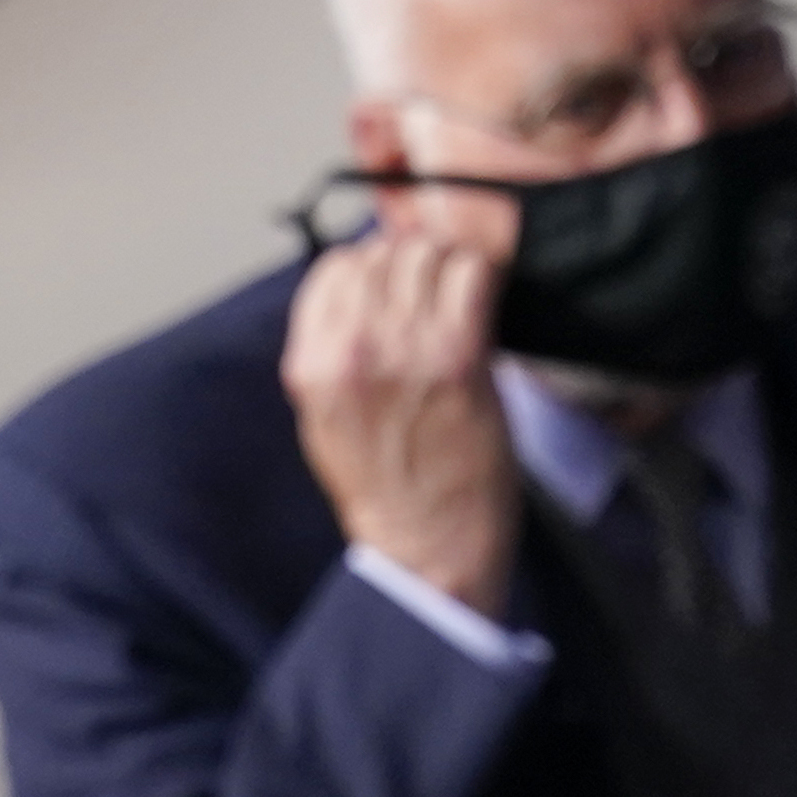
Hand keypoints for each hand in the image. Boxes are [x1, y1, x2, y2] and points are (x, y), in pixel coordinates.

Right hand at [281, 215, 519, 618]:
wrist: (426, 544)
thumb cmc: (385, 484)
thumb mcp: (326, 415)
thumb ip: (332, 348)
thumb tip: (362, 283)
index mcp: (311, 362)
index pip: (335, 267)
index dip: (372, 266)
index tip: (397, 286)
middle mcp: (350, 349)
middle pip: (382, 252)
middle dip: (414, 262)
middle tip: (439, 292)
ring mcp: (404, 349)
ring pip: (427, 254)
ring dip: (450, 267)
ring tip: (462, 299)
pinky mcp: (457, 356)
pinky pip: (471, 275)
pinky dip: (482, 279)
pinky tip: (485, 305)